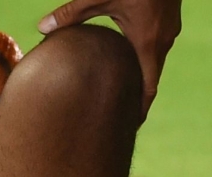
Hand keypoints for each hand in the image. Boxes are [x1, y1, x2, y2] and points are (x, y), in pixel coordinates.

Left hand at [39, 0, 181, 118]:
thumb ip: (71, 13)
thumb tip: (41, 28)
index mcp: (148, 43)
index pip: (148, 89)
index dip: (140, 111)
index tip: (130, 129)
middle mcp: (163, 40)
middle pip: (150, 78)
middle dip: (135, 97)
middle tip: (119, 117)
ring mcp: (169, 29)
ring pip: (153, 60)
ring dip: (139, 75)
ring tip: (122, 91)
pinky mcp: (168, 18)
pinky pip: (155, 45)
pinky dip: (142, 56)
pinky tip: (127, 58)